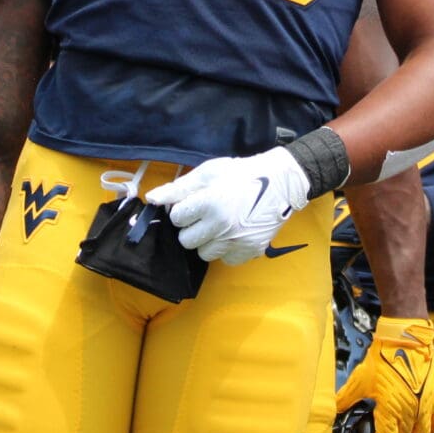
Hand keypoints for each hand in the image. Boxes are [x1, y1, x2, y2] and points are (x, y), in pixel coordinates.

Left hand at [145, 144, 307, 264]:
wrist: (282, 182)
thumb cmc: (242, 174)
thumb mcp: (208, 173)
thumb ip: (178, 188)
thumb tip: (151, 199)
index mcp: (209, 203)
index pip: (176, 218)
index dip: (184, 210)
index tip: (196, 203)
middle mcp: (221, 226)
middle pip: (186, 241)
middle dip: (192, 228)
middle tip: (206, 215)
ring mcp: (236, 241)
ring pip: (204, 254)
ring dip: (208, 241)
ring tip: (220, 225)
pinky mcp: (249, 251)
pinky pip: (225, 260)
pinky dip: (226, 249)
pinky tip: (233, 233)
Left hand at [335, 316, 433, 432]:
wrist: (404, 339)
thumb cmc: (383, 358)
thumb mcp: (361, 378)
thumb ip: (346, 397)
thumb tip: (335, 409)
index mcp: (390, 409)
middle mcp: (410, 411)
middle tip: (391, 429)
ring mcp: (425, 405)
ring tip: (408, 430)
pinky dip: (433, 428)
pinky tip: (426, 425)